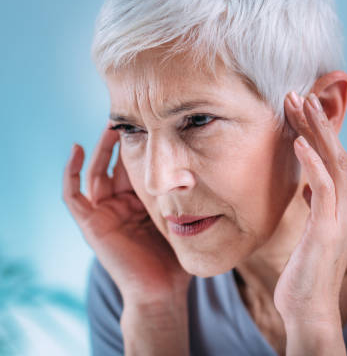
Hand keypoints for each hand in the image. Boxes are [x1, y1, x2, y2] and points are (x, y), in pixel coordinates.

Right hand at [62, 123, 191, 304]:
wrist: (162, 290)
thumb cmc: (175, 258)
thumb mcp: (183, 218)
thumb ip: (188, 198)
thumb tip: (216, 169)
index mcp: (141, 202)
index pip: (136, 166)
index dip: (141, 145)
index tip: (154, 122)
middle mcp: (121, 205)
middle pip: (115, 165)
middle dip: (121, 141)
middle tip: (132, 116)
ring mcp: (104, 213)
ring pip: (95, 172)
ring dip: (100, 149)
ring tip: (111, 125)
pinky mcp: (90, 223)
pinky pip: (72, 194)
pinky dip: (71, 171)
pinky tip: (77, 148)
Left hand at [273, 91, 346, 326]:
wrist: (309, 306)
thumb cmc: (306, 267)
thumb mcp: (313, 227)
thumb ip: (315, 202)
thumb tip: (307, 184)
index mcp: (345, 200)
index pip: (333, 155)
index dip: (317, 128)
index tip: (298, 105)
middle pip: (336, 150)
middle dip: (316, 120)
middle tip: (297, 93)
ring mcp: (341, 214)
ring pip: (334, 161)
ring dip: (315, 131)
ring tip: (299, 104)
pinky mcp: (328, 227)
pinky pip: (322, 187)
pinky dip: (311, 162)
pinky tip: (298, 142)